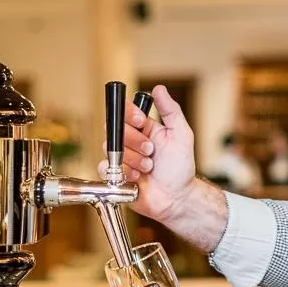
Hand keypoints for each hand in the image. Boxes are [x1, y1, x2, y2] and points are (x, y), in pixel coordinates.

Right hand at [107, 85, 196, 222]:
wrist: (177, 197)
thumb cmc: (180, 168)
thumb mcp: (181, 134)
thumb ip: (170, 110)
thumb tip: (159, 89)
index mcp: (143, 128)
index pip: (125, 112)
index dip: (130, 115)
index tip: (142, 122)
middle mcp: (130, 141)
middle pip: (116, 130)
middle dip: (135, 141)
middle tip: (151, 151)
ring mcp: (121, 158)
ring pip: (112, 149)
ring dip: (134, 159)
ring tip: (149, 167)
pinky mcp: (114, 175)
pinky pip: (105, 167)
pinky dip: (124, 172)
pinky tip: (138, 178)